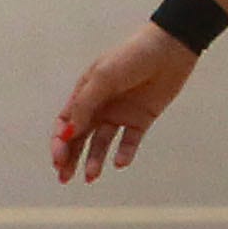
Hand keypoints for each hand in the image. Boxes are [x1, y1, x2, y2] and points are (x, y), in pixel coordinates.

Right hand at [52, 25, 199, 180]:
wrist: (169, 49)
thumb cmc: (130, 57)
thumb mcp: (103, 78)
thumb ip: (85, 105)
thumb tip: (66, 133)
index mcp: (84, 92)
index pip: (65, 122)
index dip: (59, 142)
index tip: (58, 160)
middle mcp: (99, 105)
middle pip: (80, 136)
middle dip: (70, 157)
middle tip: (64, 178)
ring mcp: (120, 113)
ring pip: (102, 142)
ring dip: (94, 159)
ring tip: (92, 177)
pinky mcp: (141, 119)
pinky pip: (129, 140)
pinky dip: (124, 152)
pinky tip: (120, 163)